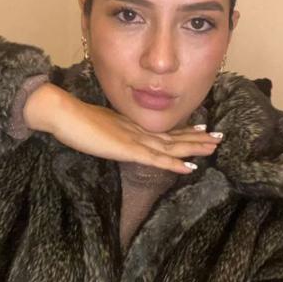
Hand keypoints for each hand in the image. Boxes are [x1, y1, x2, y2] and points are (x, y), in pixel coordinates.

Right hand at [24, 83, 222, 173]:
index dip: (183, 131)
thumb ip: (109, 133)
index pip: (162, 130)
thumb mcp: (96, 127)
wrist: (63, 113)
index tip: (202, 129)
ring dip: (193, 148)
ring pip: (171, 146)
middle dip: (197, 137)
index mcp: (130, 126)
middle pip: (173, 136)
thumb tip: (114, 137)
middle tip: (219, 137)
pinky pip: (157, 159)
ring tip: (214, 148)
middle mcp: (137, 131)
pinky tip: (190, 168)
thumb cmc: (72, 121)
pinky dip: (175, 163)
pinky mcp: (128, 150)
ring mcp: (134, 140)